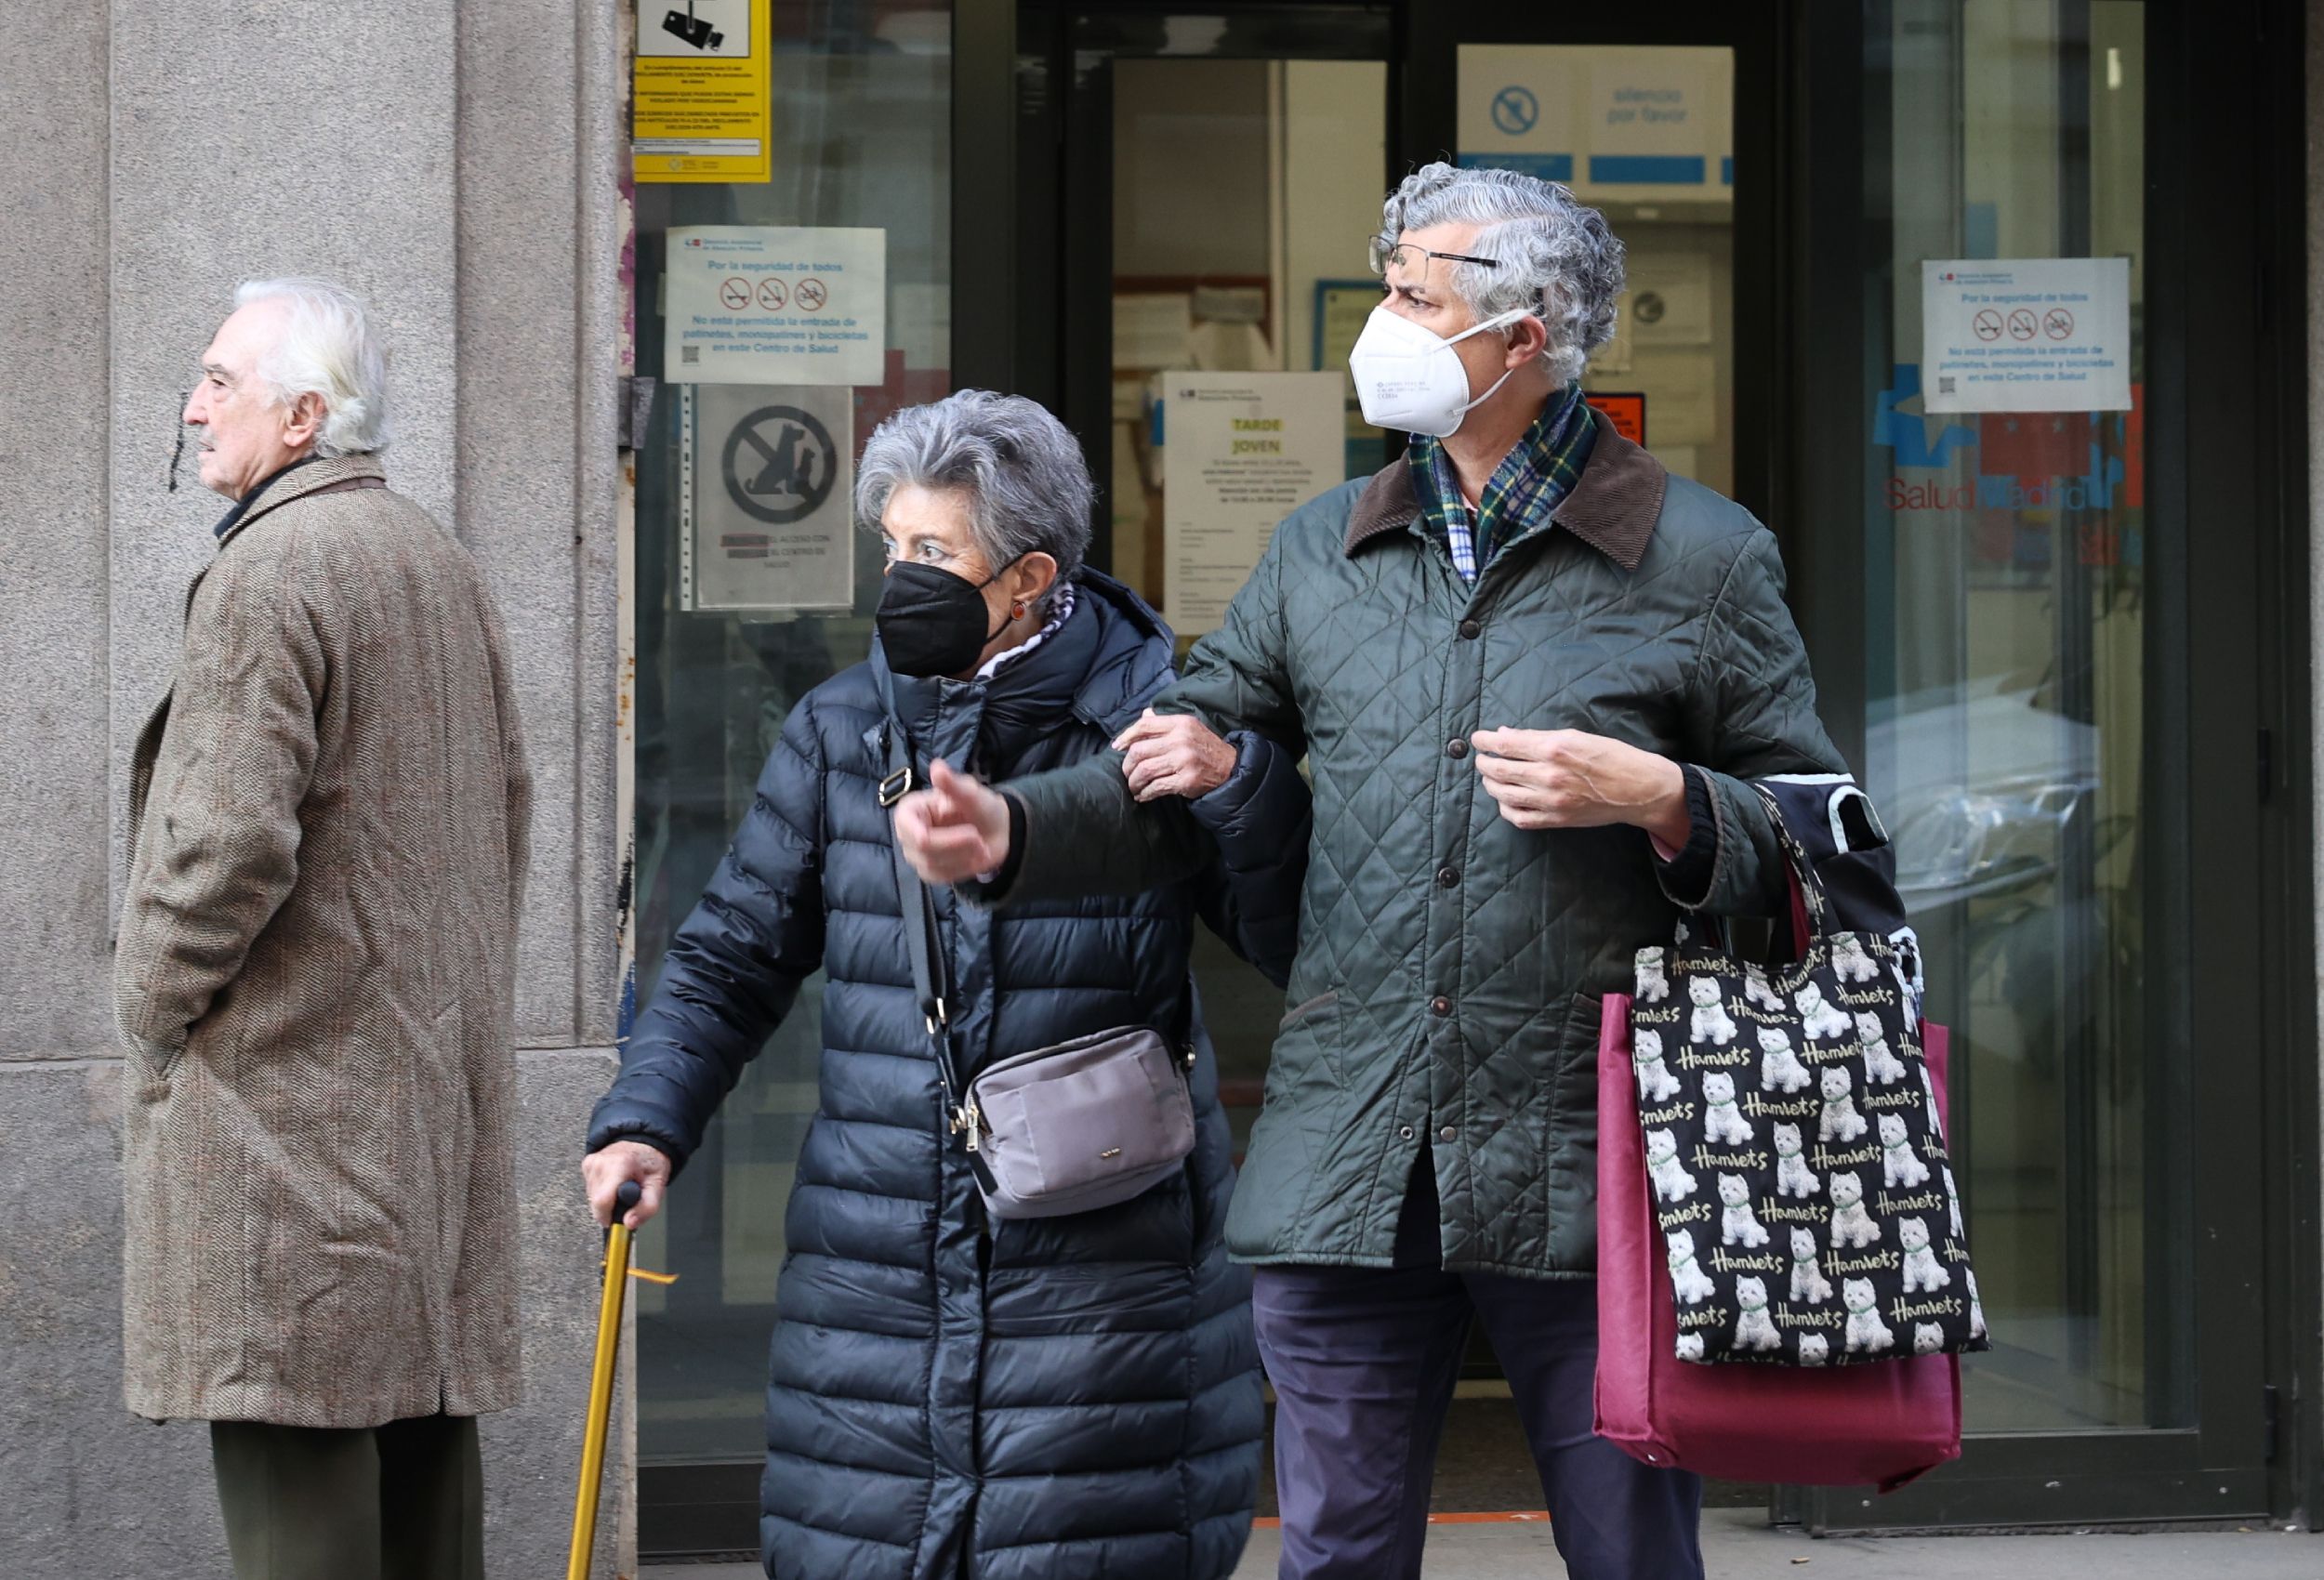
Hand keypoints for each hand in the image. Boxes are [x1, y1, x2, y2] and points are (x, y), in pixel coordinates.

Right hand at [584, 1140, 673, 1229]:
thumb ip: (647, 1207)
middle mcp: (601, 1162)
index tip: (620, 1217)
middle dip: (610, 1209)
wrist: (643, 1144)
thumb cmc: (650, 1163)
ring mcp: (592, 1163)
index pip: (602, 1201)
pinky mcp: (586, 1165)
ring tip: (621, 1189)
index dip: (609, 1216)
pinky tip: (614, 1184)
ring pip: (592, 1198)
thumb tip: (629, 1224)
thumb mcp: (658, 1185)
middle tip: (627, 1199)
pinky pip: (590, 1190)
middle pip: (596, 1203)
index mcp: (620, 1164)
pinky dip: (602, 1192)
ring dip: (607, 1201)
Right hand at [891, 759, 1011, 883]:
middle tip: (980, 839)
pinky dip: (961, 869)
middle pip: (924, 850)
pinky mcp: (927, 871)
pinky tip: (972, 857)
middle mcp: (906, 833)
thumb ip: (953, 784)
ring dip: (963, 858)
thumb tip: (936, 767)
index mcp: (910, 810)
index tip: (972, 832)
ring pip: (933, 866)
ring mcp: (914, 854)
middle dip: (958, 846)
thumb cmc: (979, 806)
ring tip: (980, 846)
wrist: (994, 830)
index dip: (943, 838)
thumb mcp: (971, 793)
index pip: (914, 831)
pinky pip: (940, 877)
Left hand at [1115, 708, 1236, 802]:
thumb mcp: (1189, 727)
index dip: (1126, 736)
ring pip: (1145, 771)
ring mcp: (1184, 761)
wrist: (1231, 768)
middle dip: (1127, 765)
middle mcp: (1181, 740)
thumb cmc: (1205, 747)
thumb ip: (1165, 723)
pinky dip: (1145, 794)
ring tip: (1133, 786)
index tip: (1117, 747)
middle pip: (1139, 751)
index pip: (1144, 725)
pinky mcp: (1186, 781)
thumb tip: (1144, 715)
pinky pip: (1156, 787)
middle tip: (1127, 773)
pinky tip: (1142, 795)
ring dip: (1134, 782)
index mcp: (1180, 723)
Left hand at [1470, 727, 1688, 841]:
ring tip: (1491, 777)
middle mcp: (1549, 775)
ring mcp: (1551, 800)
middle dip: (1484, 763)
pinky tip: (1506, 800)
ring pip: (1504, 795)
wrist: (1637, 788)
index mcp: (1555, 749)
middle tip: (1482, 759)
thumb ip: (1537, 737)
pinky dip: (1506, 809)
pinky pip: (1519, 818)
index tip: (1477, 739)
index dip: (1485, 741)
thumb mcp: (1575, 736)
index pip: (1506, 745)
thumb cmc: (1610, 756)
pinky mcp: (1556, 819)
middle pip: (1500, 770)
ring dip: (1491, 785)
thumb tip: (1505, 735)